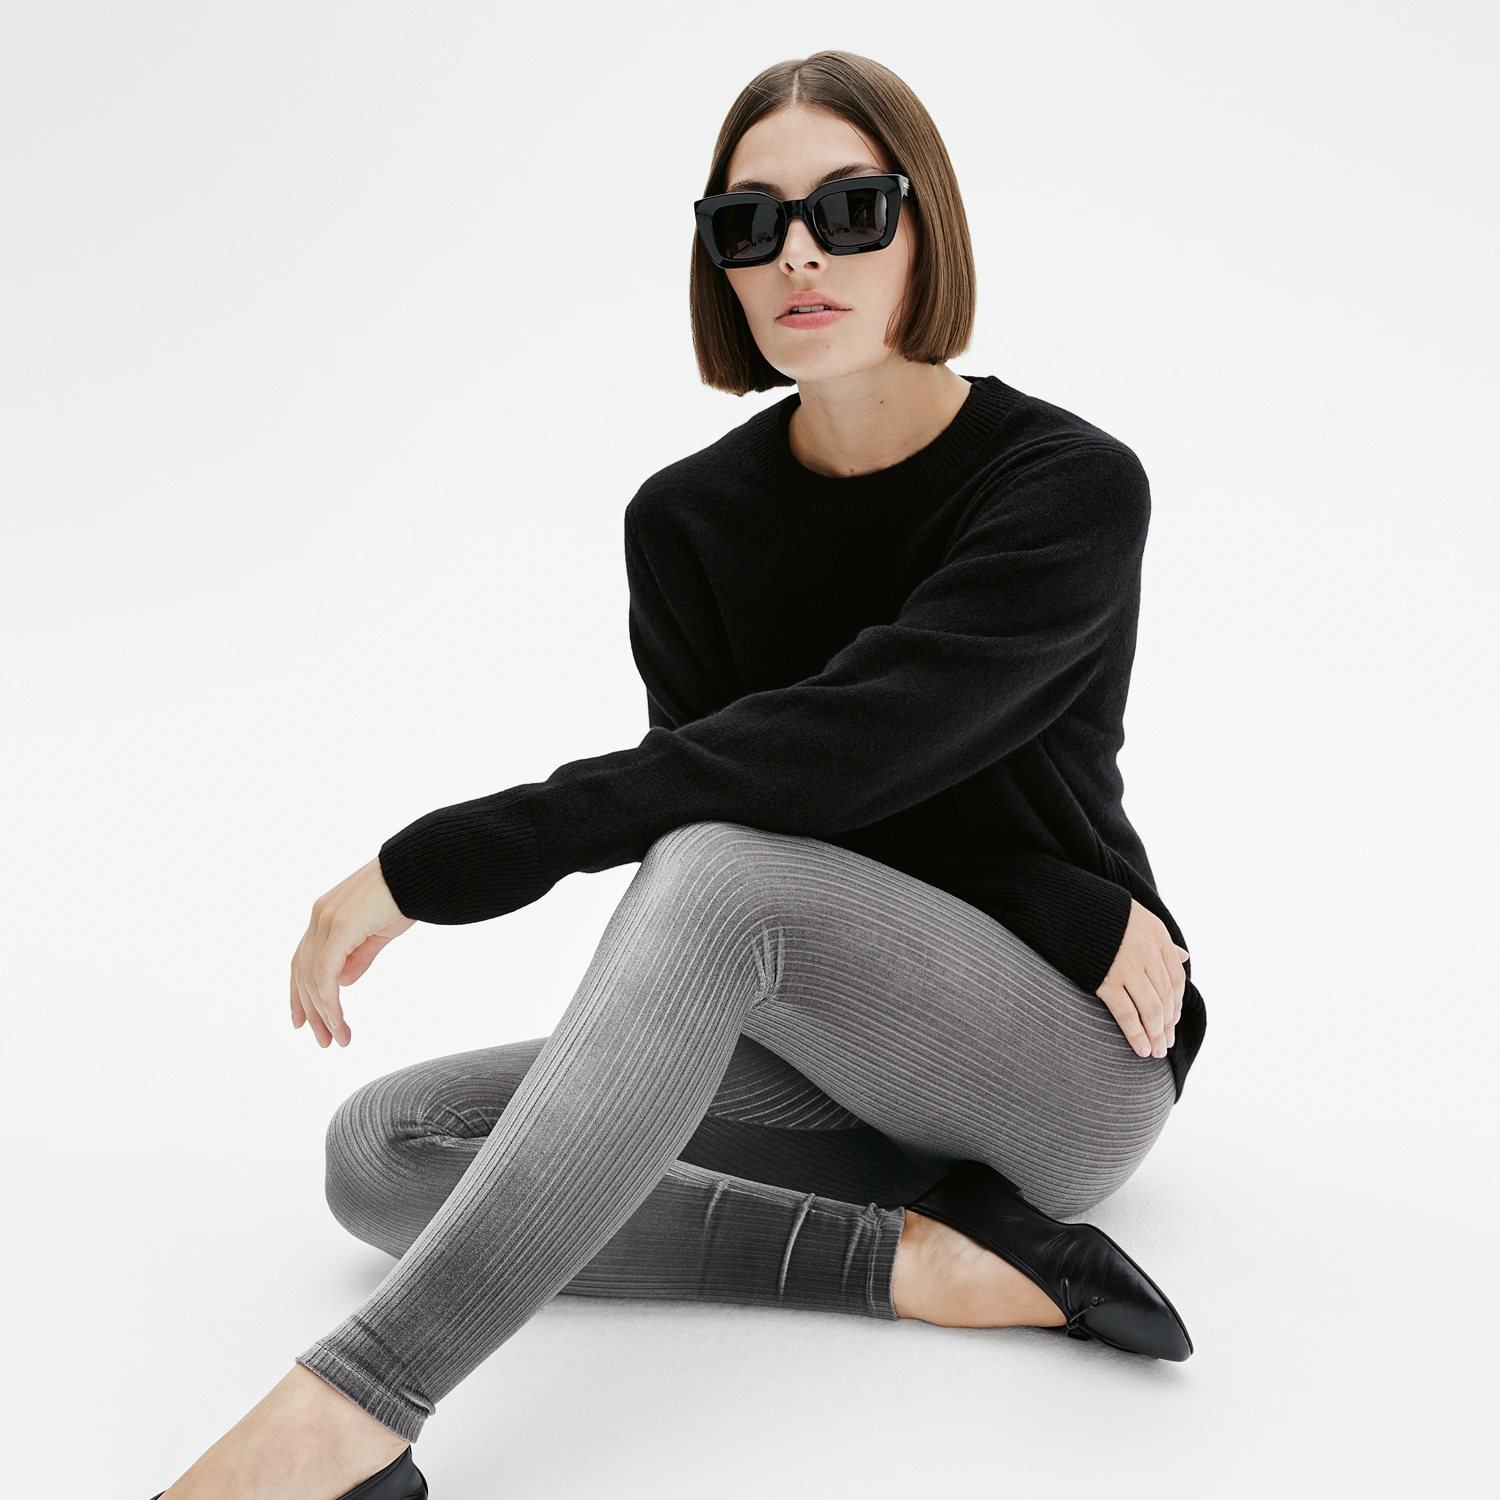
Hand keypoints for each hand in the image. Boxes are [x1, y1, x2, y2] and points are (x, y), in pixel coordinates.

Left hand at [289, 856, 413, 1046]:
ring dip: (322, 1013)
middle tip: (324, 1040)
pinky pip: (325, 973)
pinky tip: (338, 1021)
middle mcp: (320, 917)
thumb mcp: (379, 932)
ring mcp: (327, 920)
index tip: (304, 1021)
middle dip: (311, 1010)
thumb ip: (358, 956)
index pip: (303, 960)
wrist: (421, 869)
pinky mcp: (340, 927)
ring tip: (336, 1038)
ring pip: (311, 977)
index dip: (300, 993)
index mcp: (326, 915)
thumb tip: (343, 983)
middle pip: (302, 972)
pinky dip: (329, 1001)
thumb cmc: (406, 895)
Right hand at [1095, 898, 1188, 1059]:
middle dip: (1167, 1025)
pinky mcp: (1105, 978)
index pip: (1176, 978)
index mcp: (1157, 934)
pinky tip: (1140, 1048)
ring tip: (1155, 1051)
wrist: (1063, 902)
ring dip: (1155, 1034)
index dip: (1177, 1004)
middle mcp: (1146, 950)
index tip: (1173, 1021)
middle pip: (1165, 997)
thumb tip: (1184, 957)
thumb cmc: (1098, 911)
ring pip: (1151, 1009)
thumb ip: (1160, 941)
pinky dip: (1136, 1034)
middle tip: (1166, 1044)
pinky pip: (1127, 1013)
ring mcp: (1126, 965)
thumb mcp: (1137, 917)